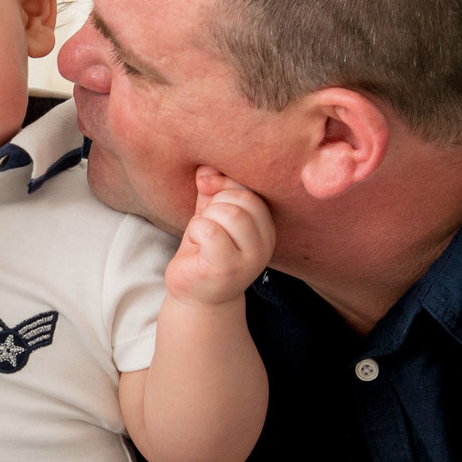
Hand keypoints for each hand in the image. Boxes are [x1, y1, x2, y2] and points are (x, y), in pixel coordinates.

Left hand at [165, 168, 275, 305]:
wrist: (195, 295)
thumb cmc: (204, 251)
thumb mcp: (212, 214)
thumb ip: (213, 189)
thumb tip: (206, 166)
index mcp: (266, 227)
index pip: (252, 189)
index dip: (224, 182)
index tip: (205, 188)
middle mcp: (266, 244)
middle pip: (243, 200)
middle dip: (214, 204)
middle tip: (204, 224)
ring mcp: (249, 260)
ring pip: (229, 214)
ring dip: (204, 219)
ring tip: (201, 237)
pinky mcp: (227, 270)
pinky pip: (210, 231)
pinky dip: (196, 231)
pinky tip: (196, 248)